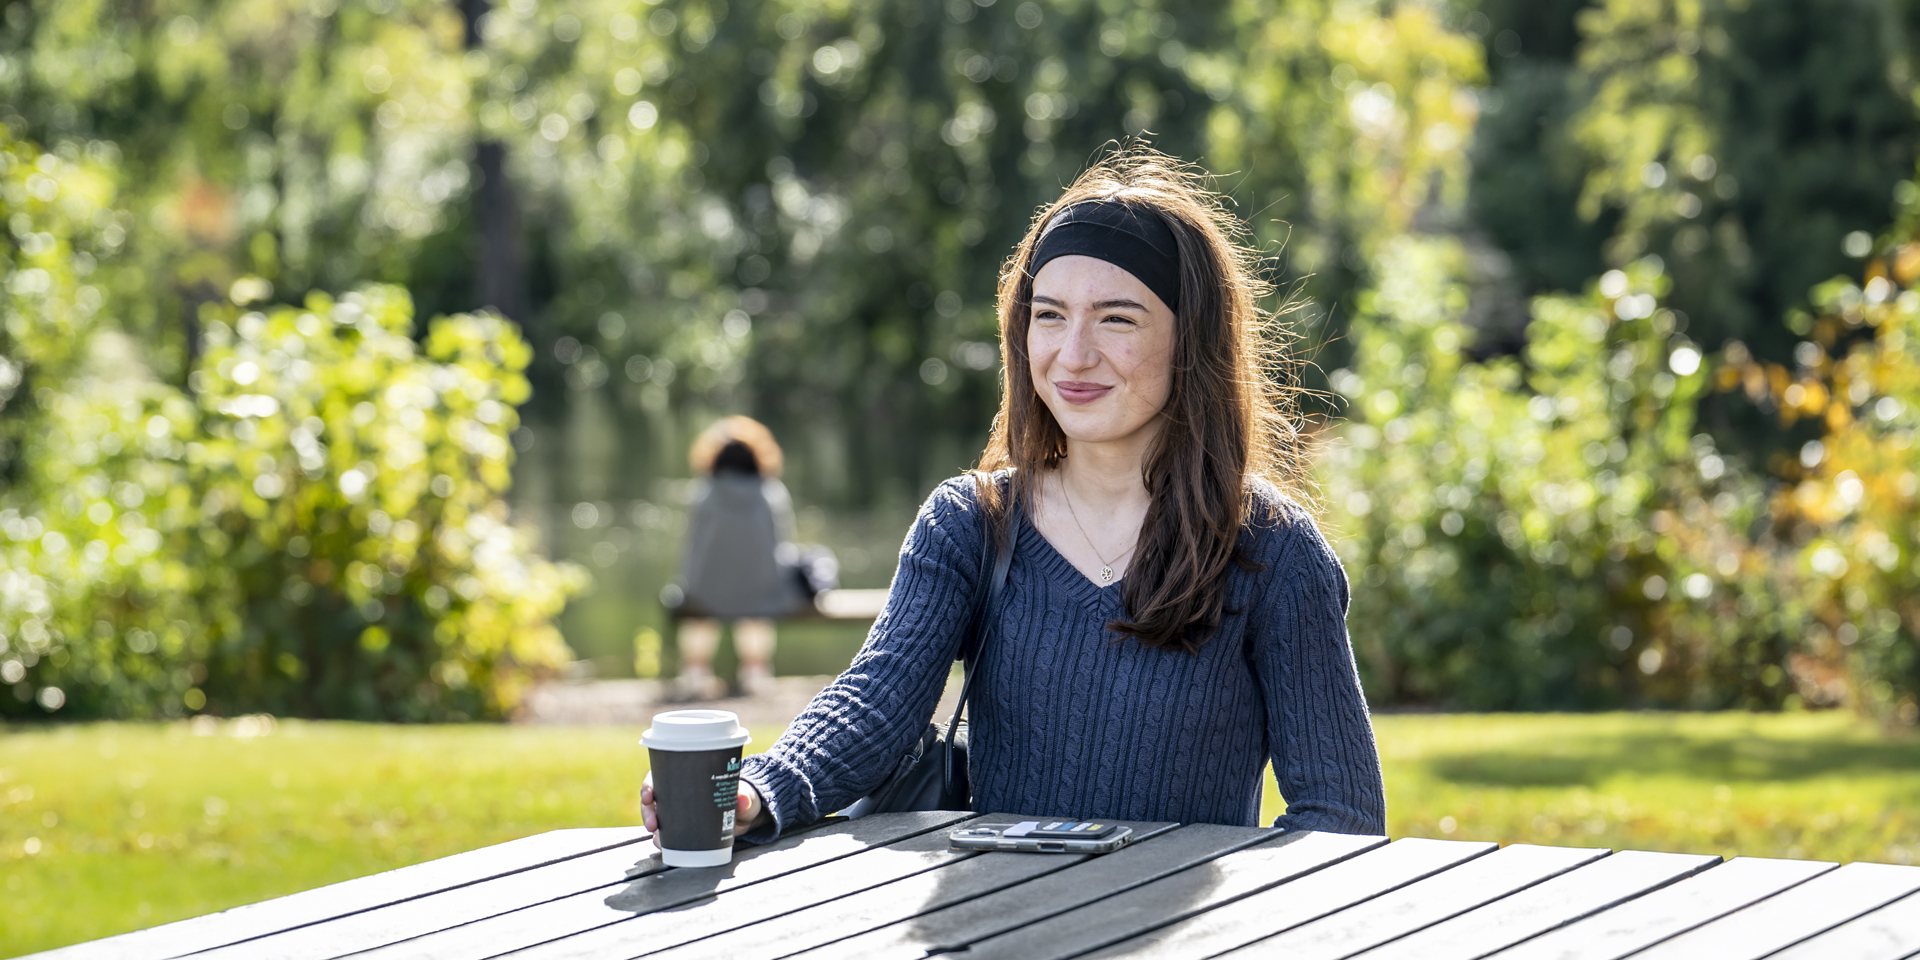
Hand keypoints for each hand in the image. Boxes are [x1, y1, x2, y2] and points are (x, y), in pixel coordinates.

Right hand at [642, 773, 767, 838]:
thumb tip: (742, 799)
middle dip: (647, 811)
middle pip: (653, 798)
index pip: (661, 776)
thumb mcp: (746, 796)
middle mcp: (680, 794)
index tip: (648, 796)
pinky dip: (662, 839)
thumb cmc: (744, 799)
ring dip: (652, 827)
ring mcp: (680, 812)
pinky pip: (667, 833)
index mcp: (689, 777)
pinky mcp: (684, 829)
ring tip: (658, 839)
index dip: (649, 784)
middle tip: (652, 824)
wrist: (748, 817)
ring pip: (656, 816)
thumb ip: (745, 797)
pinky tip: (662, 845)